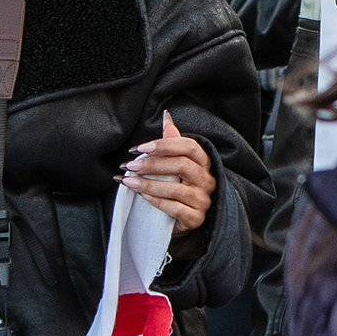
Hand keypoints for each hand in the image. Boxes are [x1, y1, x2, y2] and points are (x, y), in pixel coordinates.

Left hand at [122, 110, 216, 233]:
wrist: (185, 219)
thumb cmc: (179, 186)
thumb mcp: (177, 164)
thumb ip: (173, 141)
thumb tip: (167, 116)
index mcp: (204, 162)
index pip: (189, 147)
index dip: (164, 145)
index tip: (140, 148)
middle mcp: (207, 180)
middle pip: (181, 165)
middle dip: (152, 164)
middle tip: (130, 165)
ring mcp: (203, 201)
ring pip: (176, 189)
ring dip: (148, 184)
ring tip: (128, 181)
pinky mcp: (196, 219)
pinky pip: (175, 209)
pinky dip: (156, 201)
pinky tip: (142, 196)